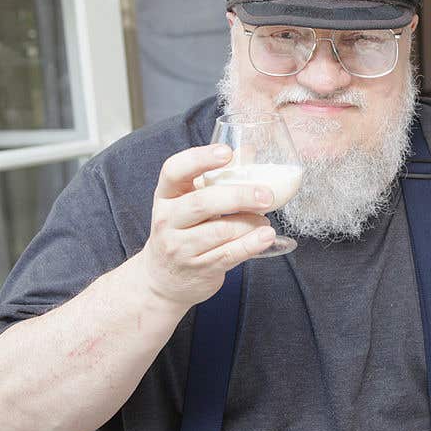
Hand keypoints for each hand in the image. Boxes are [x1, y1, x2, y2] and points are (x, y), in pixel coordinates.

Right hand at [137, 145, 276, 312]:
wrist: (163, 279)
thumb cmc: (183, 230)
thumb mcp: (190, 200)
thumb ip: (217, 177)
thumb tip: (249, 151)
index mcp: (166, 195)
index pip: (174, 170)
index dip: (199, 159)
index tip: (226, 153)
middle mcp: (167, 220)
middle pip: (202, 203)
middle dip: (239, 196)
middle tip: (266, 194)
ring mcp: (180, 247)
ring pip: (220, 231)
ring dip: (250, 223)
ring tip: (265, 220)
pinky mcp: (199, 268)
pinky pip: (228, 254)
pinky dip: (251, 244)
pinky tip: (266, 237)